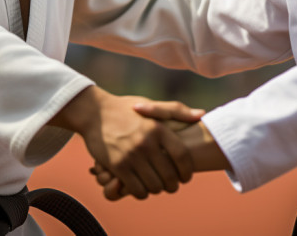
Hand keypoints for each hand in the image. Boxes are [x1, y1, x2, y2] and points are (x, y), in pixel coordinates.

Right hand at [48, 86, 199, 198]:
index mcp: (159, 128)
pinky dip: (141, 192)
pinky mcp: (117, 166)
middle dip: (173, 185)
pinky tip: (140, 186)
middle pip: (170, 176)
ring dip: (156, 189)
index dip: (187, 171)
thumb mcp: (152, 106)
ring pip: (154, 186)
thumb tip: (202, 115)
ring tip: (155, 185)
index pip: (182, 157)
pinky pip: (136, 190)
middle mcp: (147, 142)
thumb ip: (177, 111)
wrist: (94, 113)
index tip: (186, 177)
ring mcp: (131, 155)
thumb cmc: (127, 109)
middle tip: (170, 185)